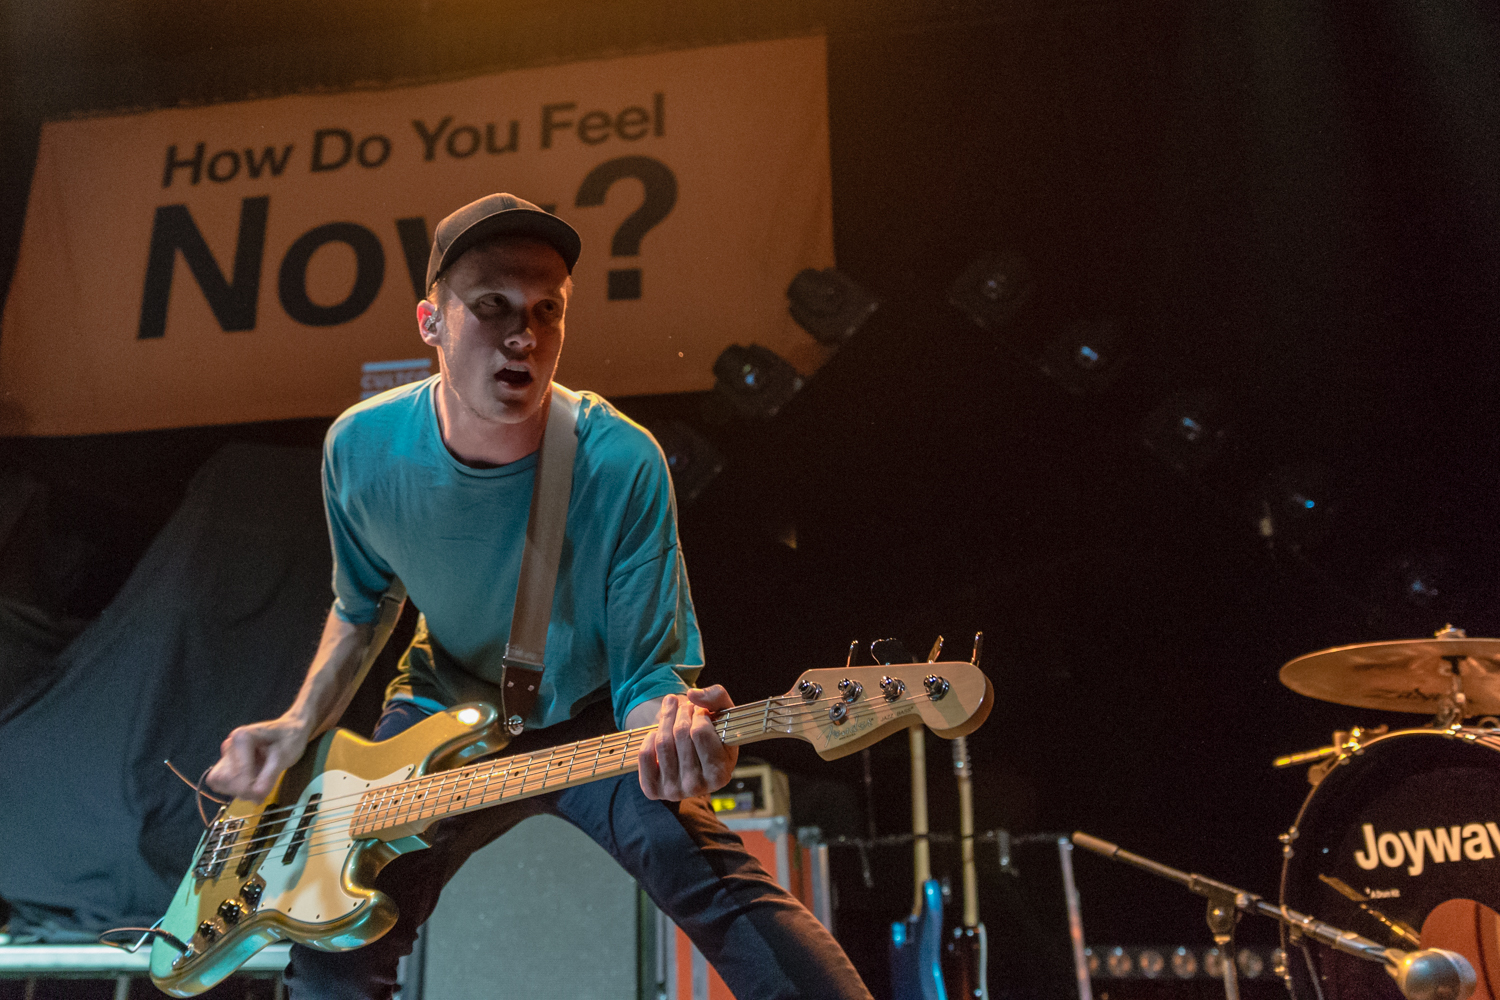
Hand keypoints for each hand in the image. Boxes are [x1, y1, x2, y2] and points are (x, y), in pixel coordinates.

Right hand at [205, 716, 311, 801]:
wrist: (290, 731)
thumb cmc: (290, 739)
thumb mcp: (286, 755)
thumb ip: (270, 774)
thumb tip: (257, 795)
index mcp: (242, 737)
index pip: (235, 773)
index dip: (248, 787)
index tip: (262, 792)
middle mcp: (230, 744)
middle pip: (222, 779)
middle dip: (242, 790)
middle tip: (262, 789)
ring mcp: (227, 754)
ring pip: (219, 782)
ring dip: (237, 790)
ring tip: (258, 785)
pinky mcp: (227, 764)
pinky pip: (222, 783)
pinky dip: (235, 789)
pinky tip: (252, 785)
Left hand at [635, 686, 738, 800]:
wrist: (696, 761)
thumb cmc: (714, 737)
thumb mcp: (725, 717)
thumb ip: (717, 698)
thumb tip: (692, 695)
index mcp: (720, 774)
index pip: (700, 732)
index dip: (699, 714)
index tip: (701, 711)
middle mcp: (697, 787)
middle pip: (680, 734)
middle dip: (682, 712)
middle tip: (685, 706)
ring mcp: (674, 791)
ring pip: (662, 742)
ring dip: (666, 717)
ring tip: (671, 708)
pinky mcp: (653, 790)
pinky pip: (645, 755)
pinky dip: (649, 738)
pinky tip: (657, 732)